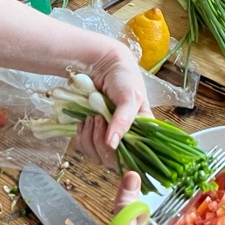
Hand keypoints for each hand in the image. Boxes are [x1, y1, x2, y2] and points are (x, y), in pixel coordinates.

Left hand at [72, 39, 147, 165]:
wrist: (102, 64)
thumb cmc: (124, 77)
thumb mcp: (130, 97)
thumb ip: (124, 121)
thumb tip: (113, 145)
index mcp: (142, 131)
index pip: (134, 157)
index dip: (120, 154)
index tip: (110, 141)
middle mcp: (126, 137)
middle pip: (112, 159)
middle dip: (101, 142)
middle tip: (99, 119)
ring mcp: (109, 136)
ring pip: (97, 155)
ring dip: (90, 137)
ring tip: (92, 116)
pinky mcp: (93, 134)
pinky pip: (85, 147)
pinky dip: (82, 136)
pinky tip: (84, 122)